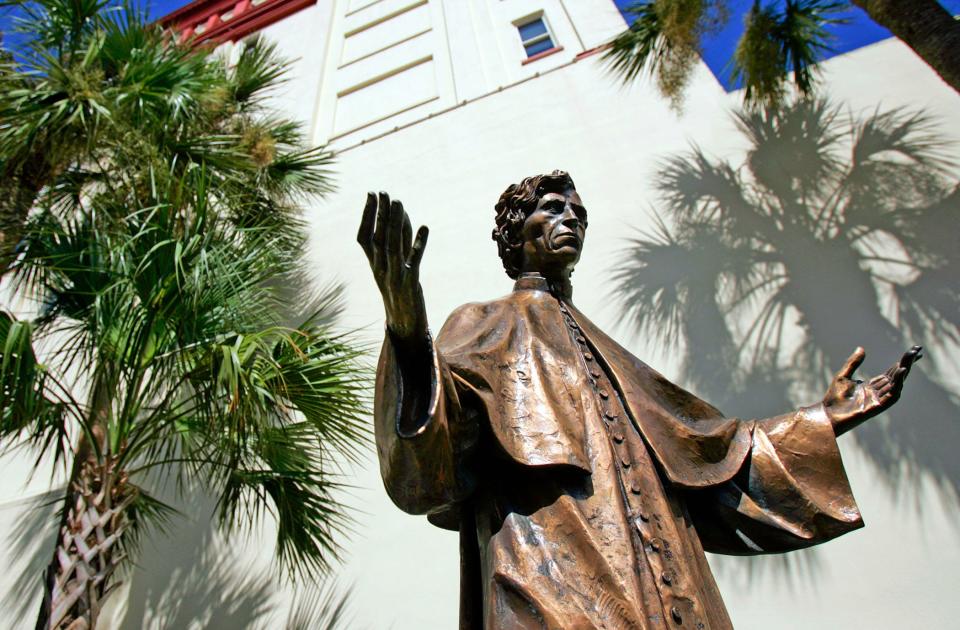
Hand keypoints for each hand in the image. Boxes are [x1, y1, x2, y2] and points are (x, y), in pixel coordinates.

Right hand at [357, 192, 428, 340]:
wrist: (404, 324)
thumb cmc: (399, 292)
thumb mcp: (395, 266)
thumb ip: (398, 242)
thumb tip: (401, 215)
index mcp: (374, 264)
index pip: (364, 236)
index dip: (366, 215)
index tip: (371, 194)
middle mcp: (380, 269)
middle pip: (378, 237)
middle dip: (380, 214)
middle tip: (384, 192)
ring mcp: (394, 276)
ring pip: (392, 246)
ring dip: (395, 224)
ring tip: (398, 203)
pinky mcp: (410, 283)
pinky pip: (414, 261)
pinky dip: (419, 244)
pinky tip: (425, 229)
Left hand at [822, 345, 922, 435]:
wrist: (828, 415)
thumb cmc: (834, 398)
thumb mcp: (843, 376)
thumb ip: (853, 363)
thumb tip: (861, 348)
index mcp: (871, 386)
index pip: (890, 373)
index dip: (901, 362)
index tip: (912, 352)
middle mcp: (877, 393)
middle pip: (895, 376)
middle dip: (906, 363)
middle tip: (916, 351)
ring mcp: (879, 400)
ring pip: (896, 384)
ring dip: (904, 371)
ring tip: (910, 358)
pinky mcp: (878, 406)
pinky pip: (892, 394)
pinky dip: (898, 383)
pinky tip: (901, 371)